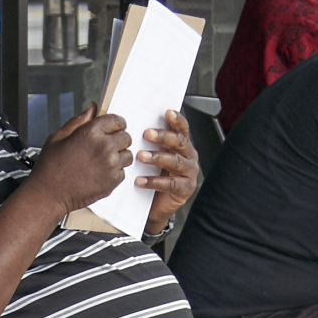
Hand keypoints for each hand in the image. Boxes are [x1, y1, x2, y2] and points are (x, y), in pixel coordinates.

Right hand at [30, 110, 135, 213]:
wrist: (49, 194)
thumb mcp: (58, 137)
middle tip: (106, 145)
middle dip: (118, 139)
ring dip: (119, 156)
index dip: (116, 123)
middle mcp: (104, 147)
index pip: (116, 120)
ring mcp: (110, 165)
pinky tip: (101, 172)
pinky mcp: (112, 181)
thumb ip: (78, 121)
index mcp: (90, 132)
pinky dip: (115, 172)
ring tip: (103, 160)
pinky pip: (123, 171)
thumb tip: (91, 109)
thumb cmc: (50, 168)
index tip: (114, 127)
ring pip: (127, 155)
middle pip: (125, 137)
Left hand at [133, 107, 199, 231]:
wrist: (156, 204)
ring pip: (175, 161)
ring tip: (141, 156)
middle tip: (147, 133)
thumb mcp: (152, 155)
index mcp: (182, 144)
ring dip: (157, 157)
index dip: (176, 120)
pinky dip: (154, 181)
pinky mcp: (185, 189)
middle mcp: (189, 156)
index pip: (182, 128)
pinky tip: (140, 180)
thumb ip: (147, 141)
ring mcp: (189, 172)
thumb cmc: (153, 174)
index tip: (167, 112)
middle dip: (163, 136)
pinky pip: (171, 184)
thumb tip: (128, 124)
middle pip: (179, 142)